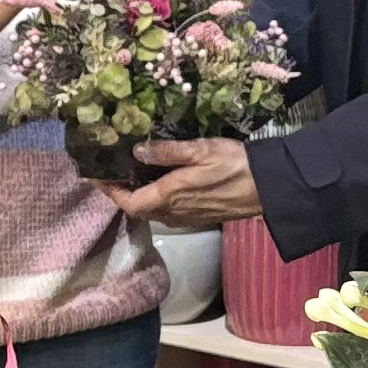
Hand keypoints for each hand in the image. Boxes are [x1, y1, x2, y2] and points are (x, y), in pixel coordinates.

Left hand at [104, 138, 259, 228]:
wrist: (271, 187)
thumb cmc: (236, 165)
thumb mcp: (201, 150)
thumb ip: (167, 152)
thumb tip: (136, 152)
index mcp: (169, 197)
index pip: (128, 202)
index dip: (109, 192)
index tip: (96, 177)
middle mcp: (174, 213)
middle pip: (138, 208)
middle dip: (121, 192)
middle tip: (111, 171)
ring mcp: (187, 217)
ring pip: (153, 211)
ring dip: (138, 195)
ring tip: (131, 172)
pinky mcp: (199, 216)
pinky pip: (168, 211)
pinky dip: (155, 197)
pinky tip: (159, 181)